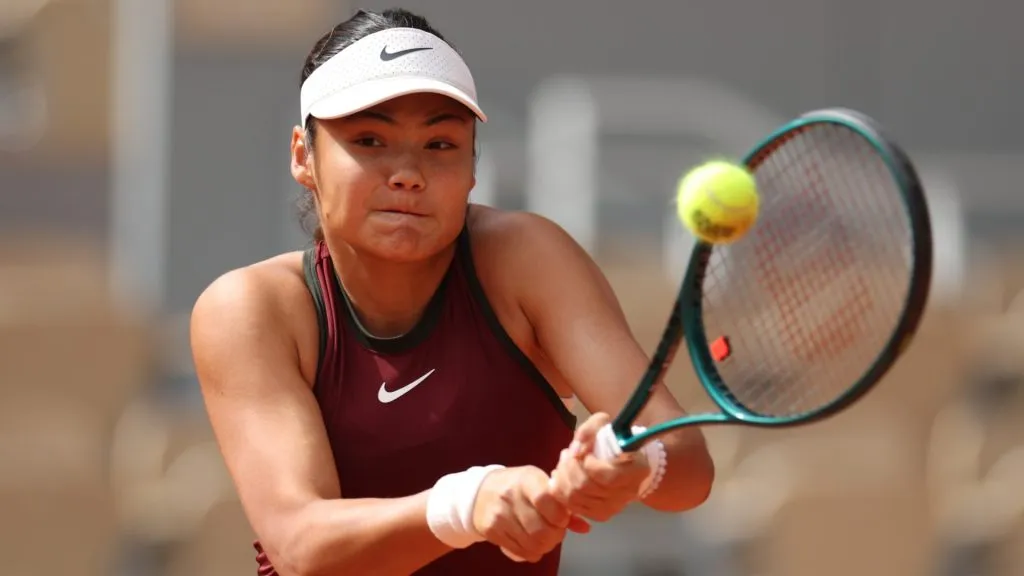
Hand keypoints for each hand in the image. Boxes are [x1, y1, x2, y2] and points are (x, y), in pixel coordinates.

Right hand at [472, 465, 590, 562]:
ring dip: (545, 546)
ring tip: (545, 538)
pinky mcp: (491, 530)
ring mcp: (499, 514)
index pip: (546, 499)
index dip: (560, 515)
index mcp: (526, 479)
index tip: (562, 519)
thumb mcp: (538, 485)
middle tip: (556, 532)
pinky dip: (532, 552)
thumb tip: (584, 527)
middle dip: (555, 535)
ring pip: (532, 543)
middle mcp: (511, 495)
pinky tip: (531, 543)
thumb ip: (561, 504)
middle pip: (541, 529)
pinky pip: (520, 551)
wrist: (480, 492)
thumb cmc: (517, 487)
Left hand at [548, 412, 650, 521]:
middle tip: (568, 453)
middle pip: (584, 487)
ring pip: (575, 497)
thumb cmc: (614, 441)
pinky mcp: (600, 515)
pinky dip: (560, 490)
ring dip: (562, 477)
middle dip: (569, 467)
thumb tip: (576, 445)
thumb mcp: (604, 425)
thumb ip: (590, 429)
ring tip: (564, 462)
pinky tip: (561, 477)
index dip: (588, 463)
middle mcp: (627, 493)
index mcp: (636, 470)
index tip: (587, 452)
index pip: (604, 476)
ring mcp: (613, 508)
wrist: (625, 463)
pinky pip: (572, 507)